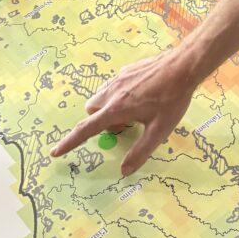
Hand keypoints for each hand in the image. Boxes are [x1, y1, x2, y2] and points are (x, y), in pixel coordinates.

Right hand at [51, 50, 197, 176]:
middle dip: (99, 122)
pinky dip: (118, 96)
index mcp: (116, 109)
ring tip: (134, 112)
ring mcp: (119, 79)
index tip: (55, 151)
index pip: (86, 129)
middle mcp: (112, 93)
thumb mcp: (159, 131)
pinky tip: (142, 96)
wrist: (183, 66)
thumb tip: (124, 171)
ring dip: (107, 108)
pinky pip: (113, 86)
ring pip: (100, 97)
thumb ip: (140, 152)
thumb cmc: (172, 99)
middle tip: (124, 127)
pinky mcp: (127, 70)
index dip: (70, 142)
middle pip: (91, 111)